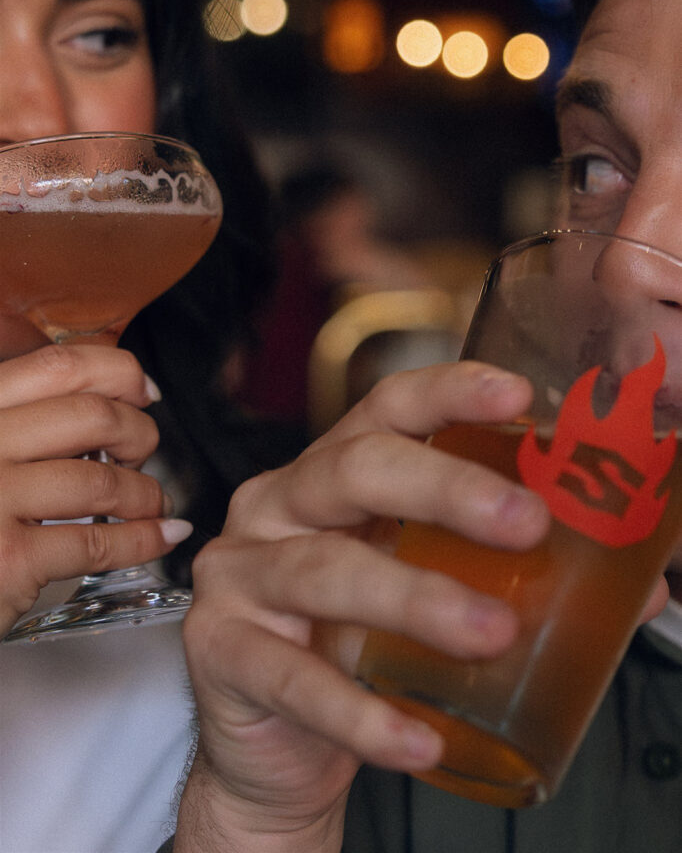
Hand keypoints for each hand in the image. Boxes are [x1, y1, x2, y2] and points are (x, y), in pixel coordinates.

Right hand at [0, 343, 189, 637]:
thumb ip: (21, 422)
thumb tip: (106, 399)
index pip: (55, 367)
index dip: (116, 373)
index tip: (143, 391)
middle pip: (90, 415)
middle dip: (138, 432)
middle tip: (144, 453)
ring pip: (101, 479)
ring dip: (145, 492)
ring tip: (153, 502)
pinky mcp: (8, 559)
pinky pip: (98, 541)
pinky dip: (143, 539)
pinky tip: (162, 536)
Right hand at [177, 362, 549, 851]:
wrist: (278, 743)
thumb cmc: (357, 646)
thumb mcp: (423, 589)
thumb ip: (506, 576)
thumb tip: (634, 589)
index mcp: (332, 473)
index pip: (384, 408)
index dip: (446, 392)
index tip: (517, 397)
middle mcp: (278, 505)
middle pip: (354, 468)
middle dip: (443, 486)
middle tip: (523, 522)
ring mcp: (241, 574)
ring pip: (324, 569)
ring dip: (414, 598)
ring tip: (490, 634)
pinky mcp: (218, 650)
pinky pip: (292, 678)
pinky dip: (359, 712)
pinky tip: (418, 738)